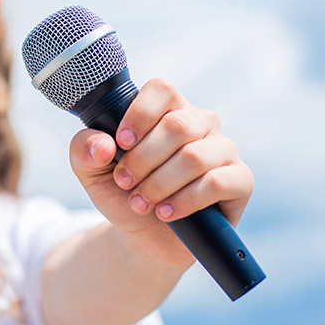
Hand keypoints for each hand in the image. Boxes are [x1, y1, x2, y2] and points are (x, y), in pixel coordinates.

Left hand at [69, 78, 253, 269]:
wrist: (142, 235)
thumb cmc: (121, 192)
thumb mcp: (90, 171)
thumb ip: (84, 149)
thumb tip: (104, 144)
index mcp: (166, 109)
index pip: (161, 89)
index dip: (139, 115)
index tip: (121, 144)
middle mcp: (199, 122)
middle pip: (176, 126)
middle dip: (142, 160)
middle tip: (124, 182)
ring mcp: (223, 150)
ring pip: (194, 156)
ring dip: (159, 184)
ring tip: (140, 202)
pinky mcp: (240, 180)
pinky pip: (217, 183)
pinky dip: (184, 201)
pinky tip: (166, 213)